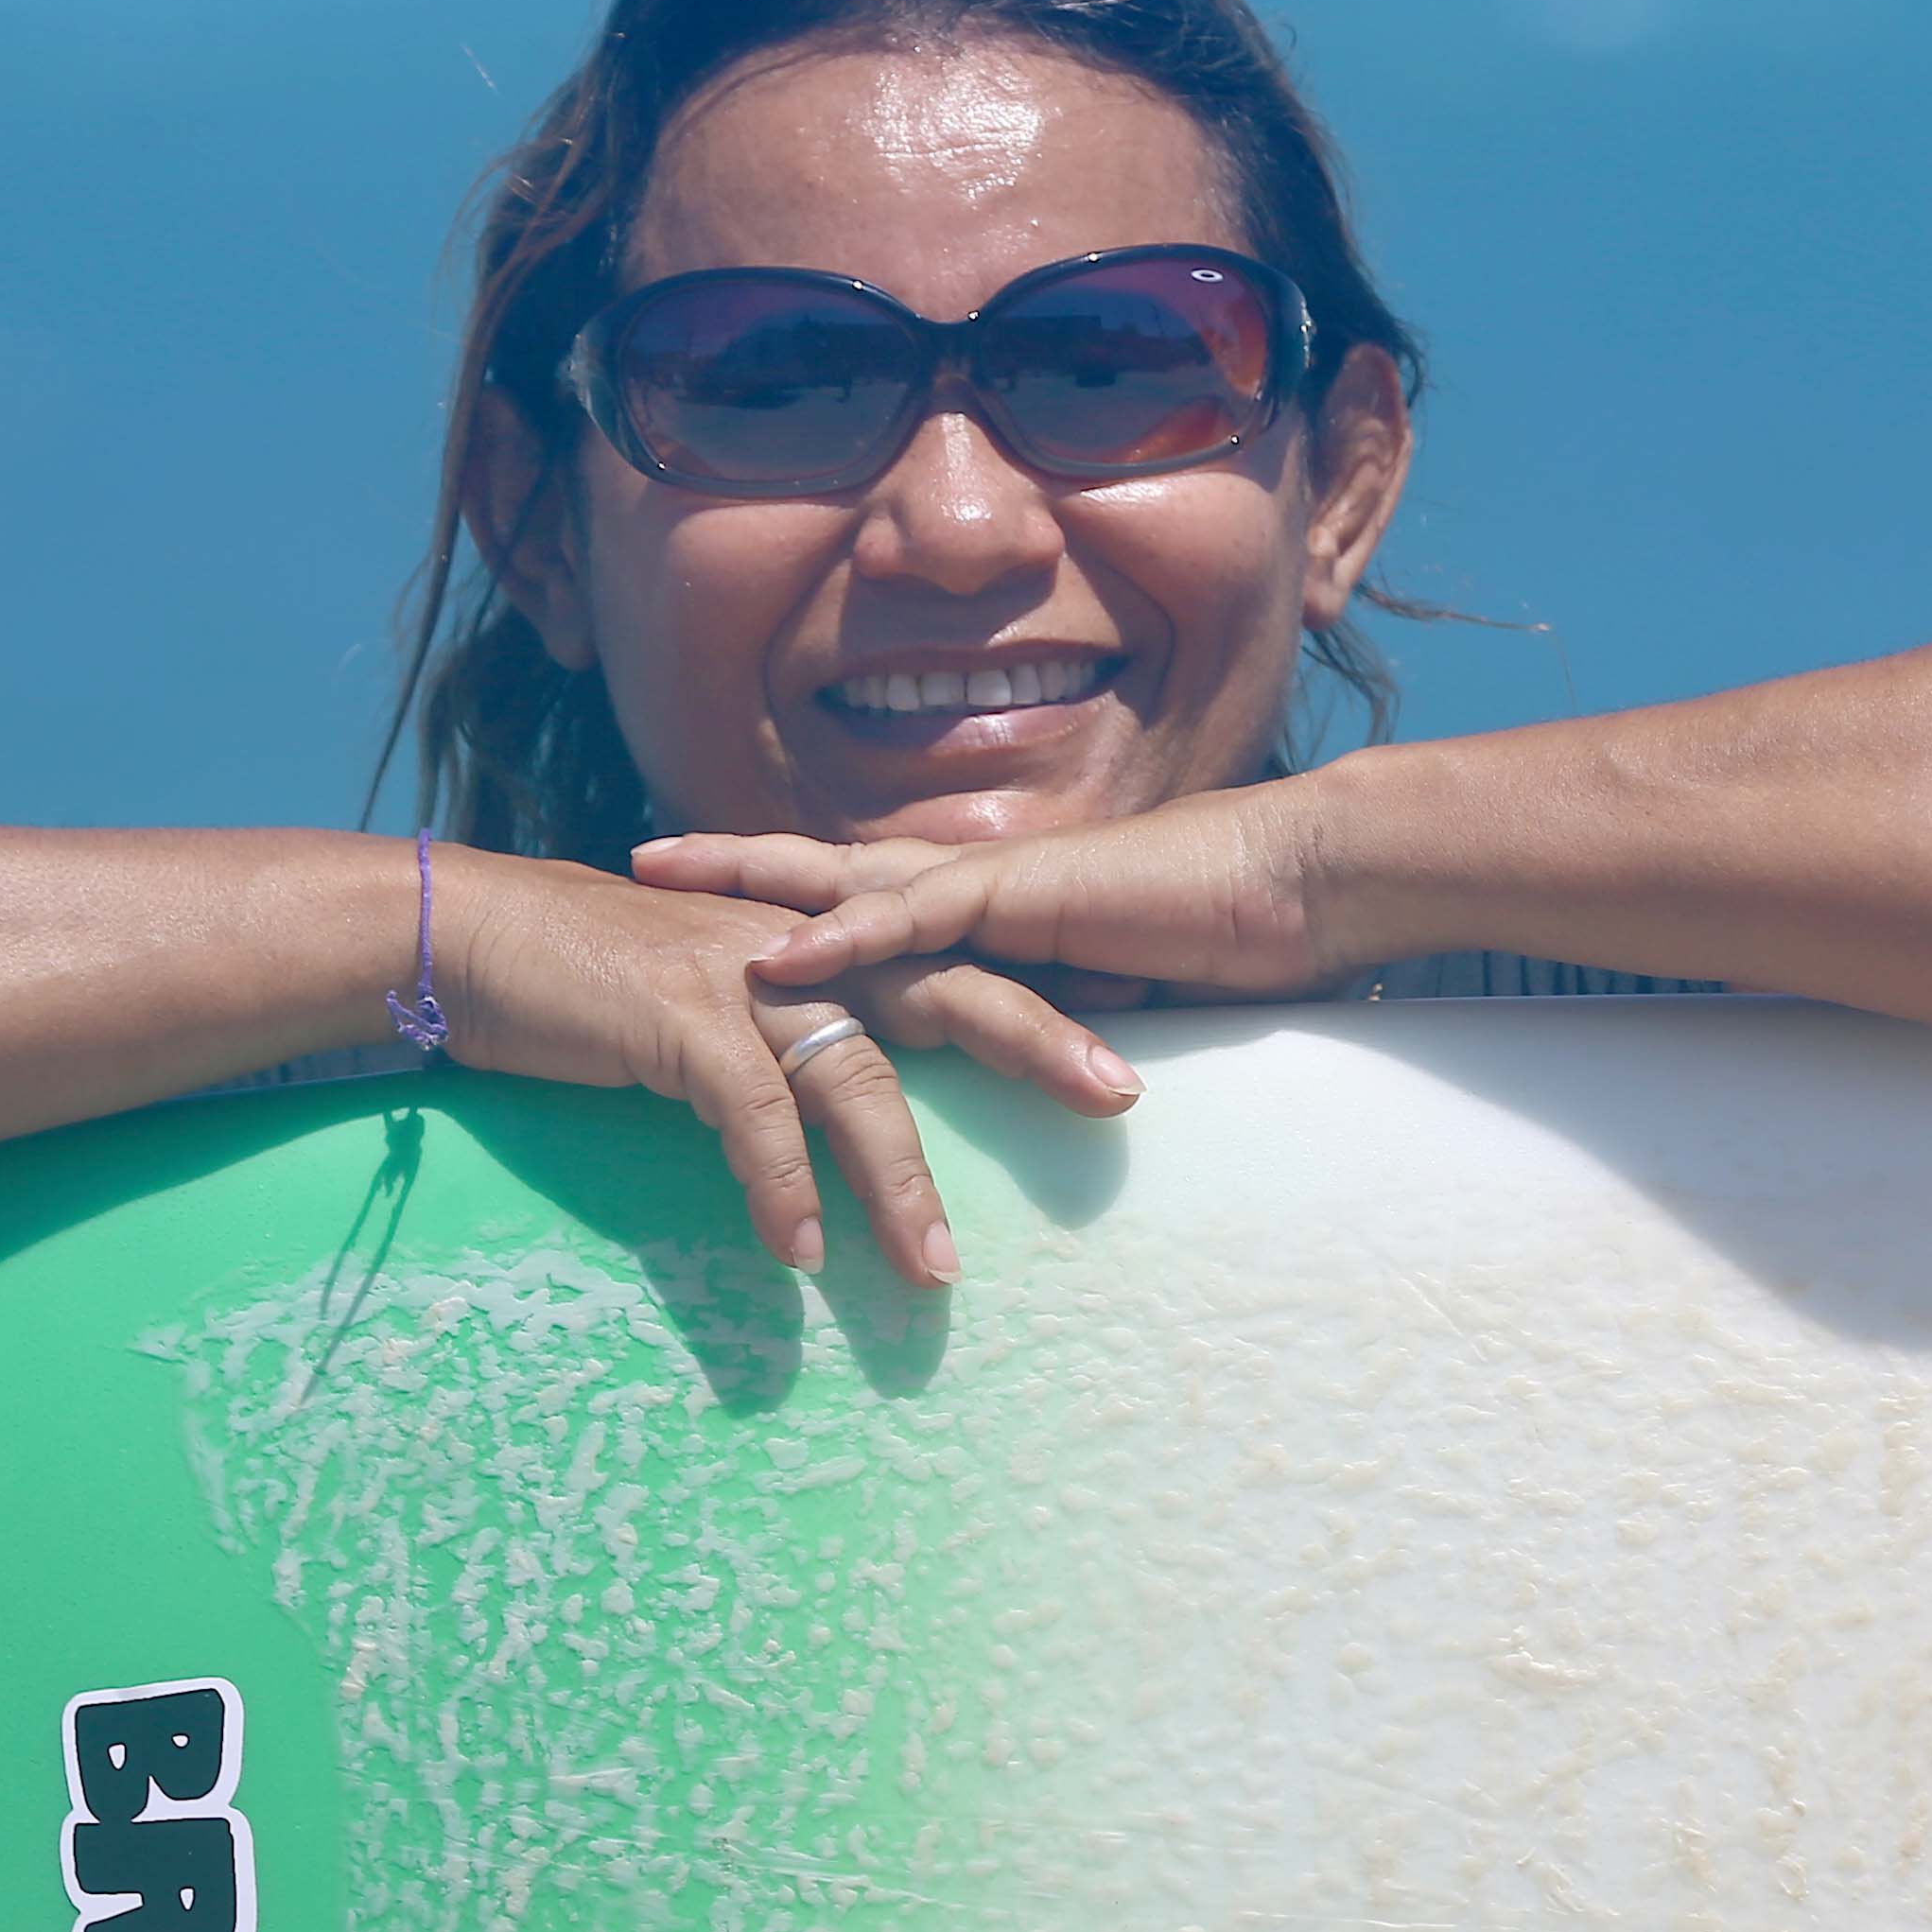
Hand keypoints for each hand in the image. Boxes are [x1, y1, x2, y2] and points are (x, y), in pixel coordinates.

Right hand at [428, 851, 1141, 1284]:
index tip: (1114, 1046)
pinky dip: (779, 1185)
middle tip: (1117, 1097)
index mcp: (820, 940)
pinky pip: (753, 1112)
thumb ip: (787, 1040)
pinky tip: (796, 1251)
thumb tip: (839, 1114)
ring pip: (858, 1076)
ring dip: (900, 1183)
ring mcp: (745, 976)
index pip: (952, 961)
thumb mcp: (716, 1002)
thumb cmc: (595, 981)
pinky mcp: (682, 1017)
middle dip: (1036, 1040)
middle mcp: (803, 946)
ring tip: (935, 1273)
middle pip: (947, 988)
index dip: (1036, 998)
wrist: (476, 939)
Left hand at [639, 785, 1340, 1003]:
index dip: (786, 891)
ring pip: (844, 872)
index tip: (708, 892)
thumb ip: (1041, 1023)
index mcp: (989, 904)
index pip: (866, 891)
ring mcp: (995, 882)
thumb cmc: (1220, 938)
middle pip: (826, 866)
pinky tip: (775, 953)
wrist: (1296, 888)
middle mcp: (975, 883)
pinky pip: (917, 918)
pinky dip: (843, 938)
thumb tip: (1016, 1072)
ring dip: (748, 876)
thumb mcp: (1101, 999)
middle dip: (729, 862)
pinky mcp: (1027, 897)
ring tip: (658, 873)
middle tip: (635, 858)